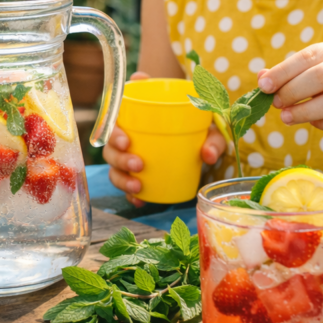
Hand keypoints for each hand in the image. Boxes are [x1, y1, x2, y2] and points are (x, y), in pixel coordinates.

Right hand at [103, 72, 228, 207]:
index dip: (113, 133)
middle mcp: (127, 140)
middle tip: (138, 165)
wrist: (199, 147)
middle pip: (110, 149)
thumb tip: (208, 155)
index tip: (126, 142)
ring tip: (138, 187)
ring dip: (122, 179)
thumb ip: (211, 140)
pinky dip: (130, 196)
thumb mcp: (208, 132)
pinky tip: (139, 201)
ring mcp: (128, 160)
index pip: (115, 123)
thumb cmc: (199, 133)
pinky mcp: (135, 176)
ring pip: (114, 169)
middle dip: (119, 158)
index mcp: (136, 121)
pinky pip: (125, 187)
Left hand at [258, 40, 322, 138]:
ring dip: (305, 112)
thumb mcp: (321, 74)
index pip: (308, 56)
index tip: (264, 86)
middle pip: (320, 77)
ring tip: (287, 118)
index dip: (283, 71)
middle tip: (277, 105)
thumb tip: (261, 77)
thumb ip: (292, 75)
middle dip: (292, 92)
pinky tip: (314, 124)